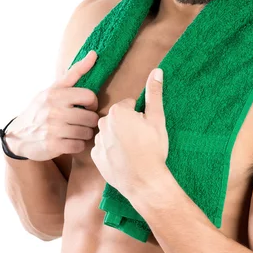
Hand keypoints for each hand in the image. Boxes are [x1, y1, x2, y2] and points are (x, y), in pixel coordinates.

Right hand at [4, 50, 99, 160]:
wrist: (18, 134)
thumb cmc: (43, 108)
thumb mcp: (55, 88)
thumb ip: (76, 72)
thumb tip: (94, 53)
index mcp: (56, 94)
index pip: (89, 96)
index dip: (92, 103)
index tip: (86, 106)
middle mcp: (54, 110)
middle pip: (90, 117)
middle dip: (89, 121)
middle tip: (81, 121)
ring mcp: (52, 129)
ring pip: (86, 133)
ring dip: (84, 133)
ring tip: (76, 130)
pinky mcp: (52, 145)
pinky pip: (78, 146)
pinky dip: (77, 145)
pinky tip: (70, 141)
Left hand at [90, 68, 168, 200]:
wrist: (144, 182)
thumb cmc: (152, 149)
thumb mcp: (157, 119)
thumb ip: (154, 93)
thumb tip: (157, 71)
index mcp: (117, 112)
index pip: (128, 106)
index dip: (139, 116)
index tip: (145, 129)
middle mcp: (102, 124)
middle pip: (118, 118)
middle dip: (127, 125)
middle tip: (140, 140)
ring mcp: (97, 142)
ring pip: (110, 133)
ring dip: (119, 138)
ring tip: (133, 151)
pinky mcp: (95, 158)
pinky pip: (104, 148)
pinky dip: (112, 152)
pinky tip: (123, 160)